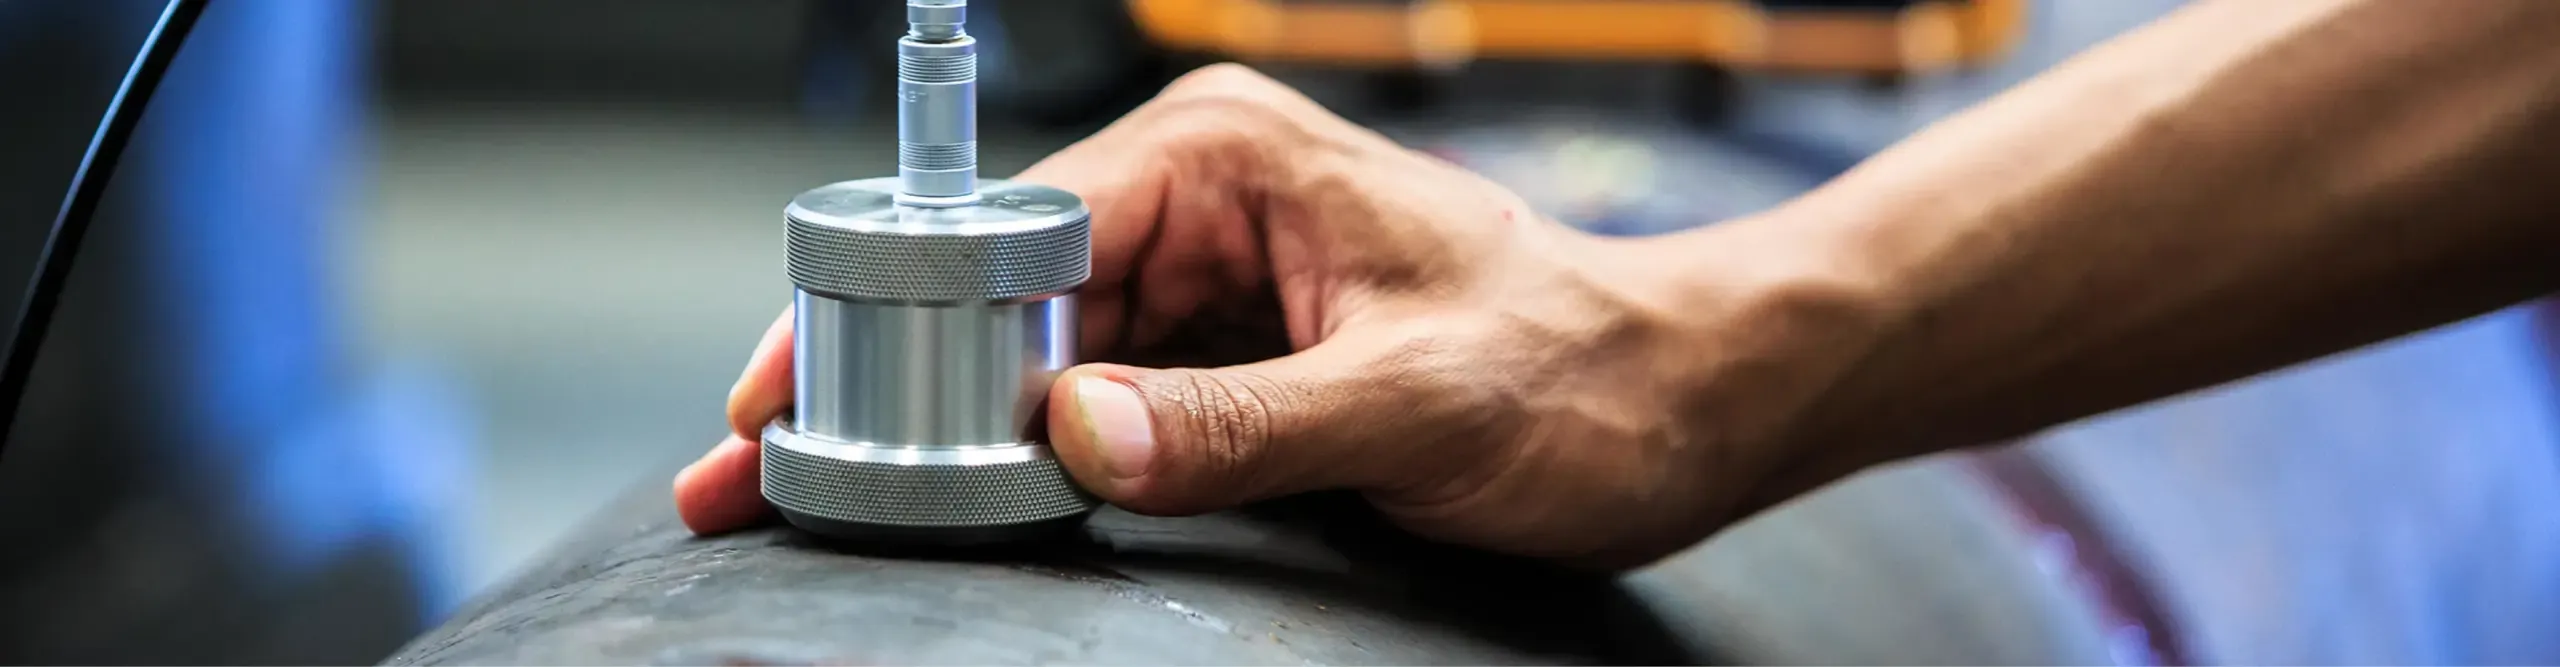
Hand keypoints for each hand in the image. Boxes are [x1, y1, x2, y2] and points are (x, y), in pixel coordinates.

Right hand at [674, 64, 1889, 568]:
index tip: (788, 408)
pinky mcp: (1229, 343)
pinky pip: (1098, 392)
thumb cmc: (1581, 373)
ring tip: (827, 502)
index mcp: (1227, 159)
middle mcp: (1201, 196)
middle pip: (992, 291)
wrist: (1681, 401)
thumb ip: (1239, 426)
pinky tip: (953, 504)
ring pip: (1030, 348)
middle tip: (762, 477)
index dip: (889, 325)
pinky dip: (1026, 449)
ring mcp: (1211, 271)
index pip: (1012, 230)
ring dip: (941, 428)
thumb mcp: (1410, 406)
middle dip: (883, 384)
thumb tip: (1074, 435)